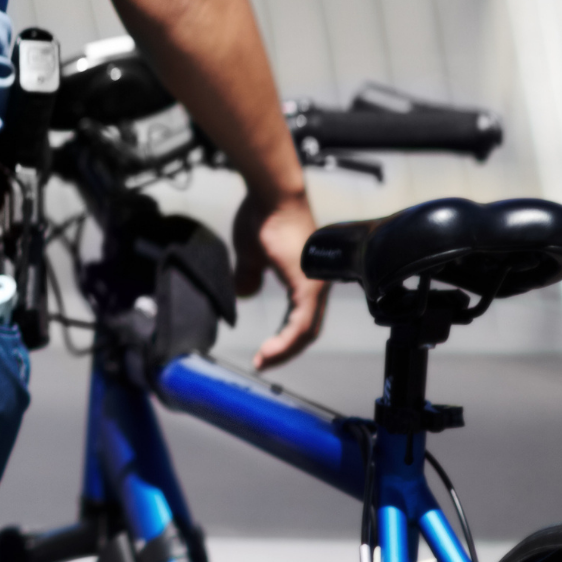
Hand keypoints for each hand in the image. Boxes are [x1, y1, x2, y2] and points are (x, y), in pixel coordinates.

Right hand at [235, 188, 325, 368]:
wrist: (271, 198)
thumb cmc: (262, 218)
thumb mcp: (250, 254)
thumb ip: (249, 274)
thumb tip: (245, 292)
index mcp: (305, 278)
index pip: (300, 320)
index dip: (283, 340)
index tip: (263, 354)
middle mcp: (316, 285)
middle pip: (306, 331)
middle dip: (284, 351)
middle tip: (263, 364)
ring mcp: (315, 286)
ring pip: (306, 331)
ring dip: (285, 350)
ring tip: (264, 361)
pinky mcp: (309, 285)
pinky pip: (301, 323)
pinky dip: (286, 341)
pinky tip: (271, 350)